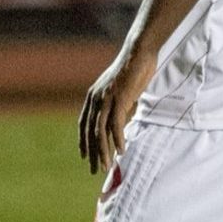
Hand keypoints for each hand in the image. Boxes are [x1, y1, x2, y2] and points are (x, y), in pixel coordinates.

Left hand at [77, 46, 156, 176]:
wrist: (139, 53)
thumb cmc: (132, 69)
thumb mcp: (120, 89)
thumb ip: (116, 102)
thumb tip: (121, 116)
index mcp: (93, 96)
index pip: (84, 124)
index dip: (83, 141)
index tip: (84, 157)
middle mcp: (96, 99)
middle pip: (90, 131)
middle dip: (92, 152)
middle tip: (95, 169)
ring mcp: (107, 99)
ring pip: (101, 131)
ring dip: (103, 150)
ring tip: (106, 166)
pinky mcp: (119, 99)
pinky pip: (116, 125)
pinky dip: (117, 139)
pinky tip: (121, 150)